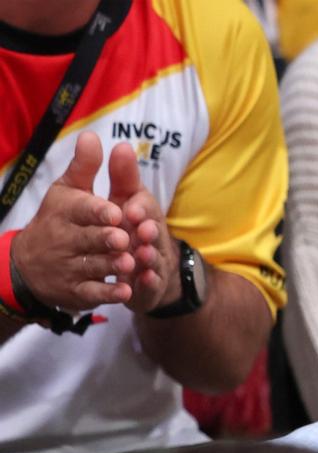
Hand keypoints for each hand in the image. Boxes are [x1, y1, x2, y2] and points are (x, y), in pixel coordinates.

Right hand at [10, 132, 134, 309]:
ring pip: (95, 266)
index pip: (82, 210)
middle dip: (108, 239)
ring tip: (131, 263)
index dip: (98, 212)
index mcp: (65, 212)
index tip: (116, 213)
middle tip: (125, 239)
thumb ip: (84, 167)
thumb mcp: (67, 191)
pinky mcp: (77, 291)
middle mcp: (66, 240)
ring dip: (114, 265)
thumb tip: (93, 135)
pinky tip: (126, 291)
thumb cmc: (58, 220)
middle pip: (90, 239)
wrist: (28, 265)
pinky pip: (94, 293)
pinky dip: (109, 293)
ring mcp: (70, 267)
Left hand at [106, 141, 179, 312]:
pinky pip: (151, 284)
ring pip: (153, 258)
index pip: (145, 206)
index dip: (141, 208)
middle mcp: (151, 236)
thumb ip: (122, 175)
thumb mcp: (125, 199)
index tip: (131, 208)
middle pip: (153, 232)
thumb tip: (121, 144)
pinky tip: (144, 280)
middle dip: (149, 231)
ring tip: (142, 255)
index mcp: (143, 214)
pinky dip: (149, 282)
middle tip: (141, 231)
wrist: (147, 268)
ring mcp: (152, 261)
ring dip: (149, 256)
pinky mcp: (150, 284)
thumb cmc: (132, 228)